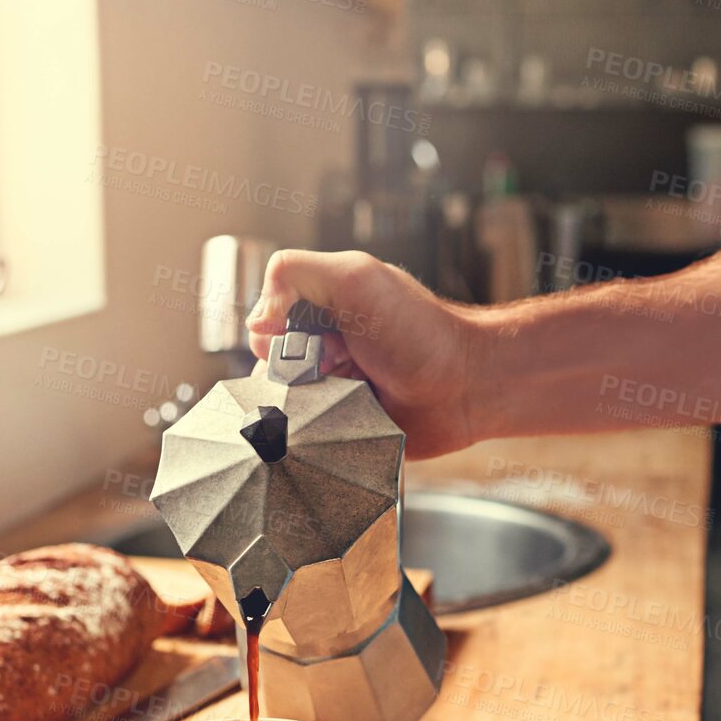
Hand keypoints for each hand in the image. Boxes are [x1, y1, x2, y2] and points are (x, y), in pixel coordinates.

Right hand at [246, 250, 477, 458]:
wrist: (466, 387)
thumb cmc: (418, 331)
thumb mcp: (354, 277)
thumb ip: (291, 274)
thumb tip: (253, 322)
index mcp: (318, 314)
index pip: (261, 328)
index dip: (273, 335)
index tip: (311, 336)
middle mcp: (320, 356)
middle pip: (265, 373)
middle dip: (287, 375)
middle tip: (335, 368)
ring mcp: (331, 398)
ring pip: (280, 412)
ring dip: (298, 410)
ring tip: (341, 401)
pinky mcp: (343, 436)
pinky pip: (305, 446)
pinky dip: (309, 440)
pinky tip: (336, 429)